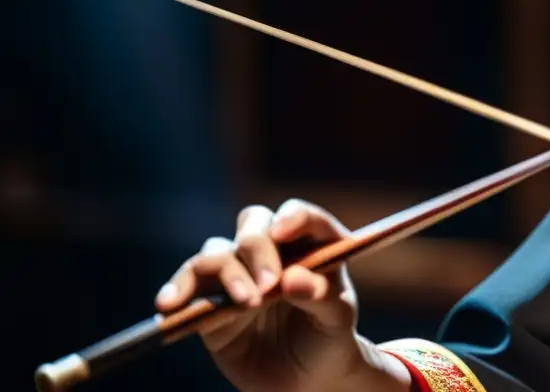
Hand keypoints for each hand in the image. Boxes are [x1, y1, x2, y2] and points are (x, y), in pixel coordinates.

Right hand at [155, 199, 401, 391]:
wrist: (306, 379)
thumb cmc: (329, 338)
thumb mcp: (338, 319)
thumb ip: (322, 296)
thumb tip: (292, 279)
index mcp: (310, 243)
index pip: (301, 216)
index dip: (293, 216)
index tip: (282, 231)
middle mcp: (271, 250)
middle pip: (253, 224)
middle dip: (256, 246)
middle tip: (269, 283)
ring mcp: (238, 272)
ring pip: (217, 251)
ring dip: (226, 272)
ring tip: (245, 303)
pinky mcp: (210, 301)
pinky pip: (189, 286)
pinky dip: (178, 289)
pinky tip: (169, 304)